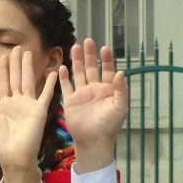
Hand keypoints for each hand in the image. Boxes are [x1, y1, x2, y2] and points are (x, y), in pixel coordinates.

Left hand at [0, 46, 57, 182]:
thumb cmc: (1, 147)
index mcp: (5, 106)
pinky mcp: (39, 111)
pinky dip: (49, 84)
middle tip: (17, 48)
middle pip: (16, 78)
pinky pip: (46, 95)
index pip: (4, 84)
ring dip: (27, 67)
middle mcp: (17, 103)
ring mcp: (29, 106)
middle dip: (16, 63)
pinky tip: (53, 72)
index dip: (4, 70)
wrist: (14, 160)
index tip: (4, 56)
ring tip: (27, 52)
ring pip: (27, 81)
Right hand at [59, 39, 128, 172]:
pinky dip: (63, 78)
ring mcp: (82, 94)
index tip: (104, 48)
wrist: (94, 142)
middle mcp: (94, 89)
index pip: (107, 70)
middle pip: (91, 68)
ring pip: (78, 73)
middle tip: (88, 41)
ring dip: (77, 61)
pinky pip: (66, 87)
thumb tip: (121, 72)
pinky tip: (62, 67)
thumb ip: (121, 90)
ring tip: (75, 47)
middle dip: (90, 55)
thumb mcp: (120, 107)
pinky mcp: (70, 101)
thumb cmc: (110, 126)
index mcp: (108, 90)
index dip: (106, 59)